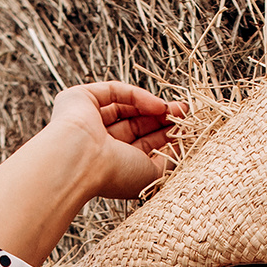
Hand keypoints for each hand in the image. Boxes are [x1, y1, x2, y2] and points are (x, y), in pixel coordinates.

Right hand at [45, 80, 183, 201]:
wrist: (80, 163)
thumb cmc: (114, 175)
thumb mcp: (152, 173)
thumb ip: (169, 159)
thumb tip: (181, 142)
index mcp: (110, 162)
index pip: (140, 144)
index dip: (164, 136)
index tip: (186, 128)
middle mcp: (96, 141)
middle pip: (135, 124)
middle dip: (161, 119)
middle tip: (185, 112)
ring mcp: (87, 119)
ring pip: (125, 107)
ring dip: (153, 107)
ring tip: (177, 109)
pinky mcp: (80, 98)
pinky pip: (113, 91)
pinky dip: (137, 96)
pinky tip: (157, 105)